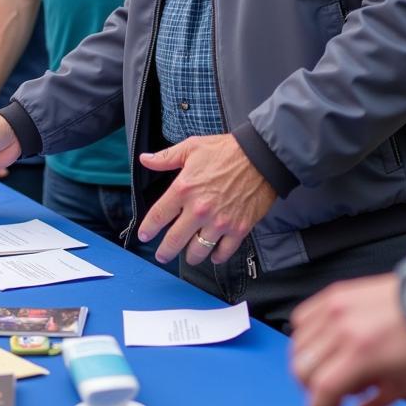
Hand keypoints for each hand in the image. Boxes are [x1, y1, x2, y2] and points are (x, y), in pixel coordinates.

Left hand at [136, 133, 276, 265]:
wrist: (260, 157)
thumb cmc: (226, 150)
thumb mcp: (191, 147)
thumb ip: (165, 157)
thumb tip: (145, 159)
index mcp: (184, 189)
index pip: (158, 215)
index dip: (148, 228)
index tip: (144, 235)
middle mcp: (199, 210)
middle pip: (175, 240)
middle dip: (165, 252)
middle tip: (162, 256)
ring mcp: (219, 222)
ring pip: (199, 251)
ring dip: (191, 257)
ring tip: (188, 257)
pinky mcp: (238, 229)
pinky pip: (224, 252)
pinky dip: (217, 257)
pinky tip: (213, 256)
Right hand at [291, 274, 405, 405]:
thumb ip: (377, 402)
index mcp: (361, 355)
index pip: (322, 388)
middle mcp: (341, 328)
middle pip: (303, 366)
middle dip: (310, 388)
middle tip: (328, 396)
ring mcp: (336, 307)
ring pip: (298, 341)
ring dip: (307, 362)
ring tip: (326, 369)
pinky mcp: (336, 292)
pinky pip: (303, 316)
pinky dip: (305, 334)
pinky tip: (323, 343)